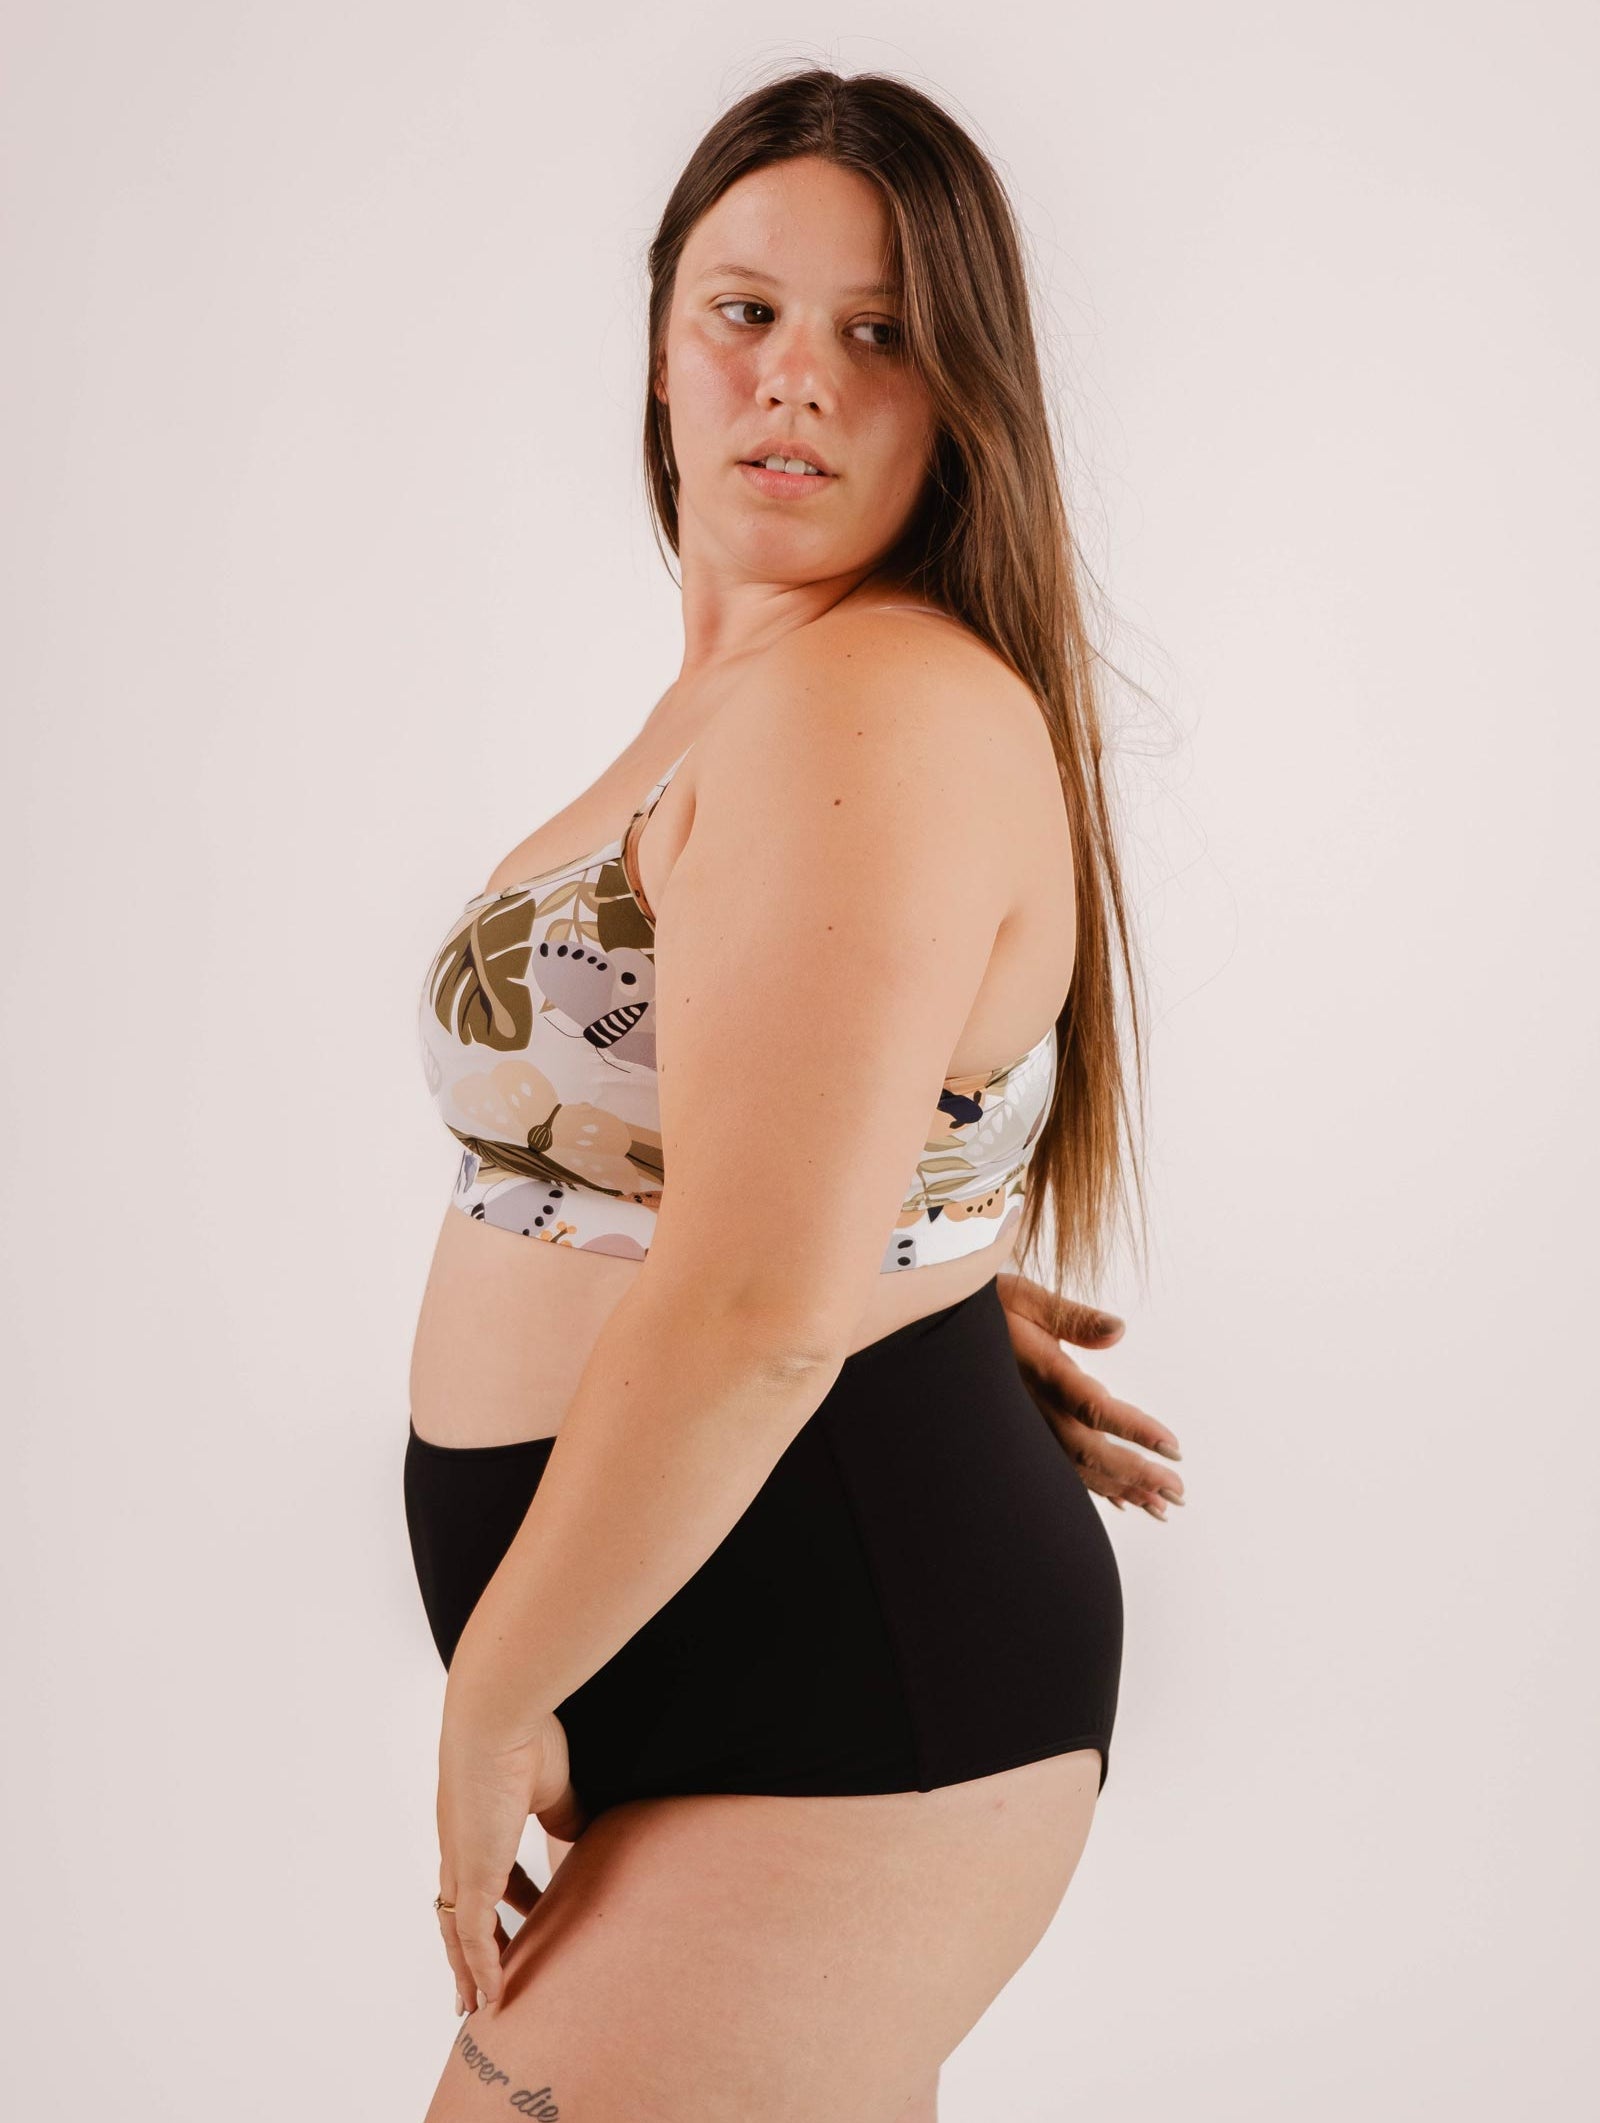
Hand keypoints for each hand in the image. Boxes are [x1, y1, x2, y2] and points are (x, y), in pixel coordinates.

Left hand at [434, 1705, 590, 2014]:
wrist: (496, 1719)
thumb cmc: (526, 1735)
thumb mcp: (554, 1787)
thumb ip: (565, 1816)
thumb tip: (582, 1838)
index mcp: (477, 1821)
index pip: (487, 1874)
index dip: (506, 1901)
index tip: (526, 1920)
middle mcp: (461, 1846)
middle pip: (460, 1911)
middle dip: (471, 1949)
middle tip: (479, 1982)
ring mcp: (462, 1864)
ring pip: (458, 1933)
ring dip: (469, 1970)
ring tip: (479, 2004)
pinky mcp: (471, 1877)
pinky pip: (473, 1937)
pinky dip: (482, 1968)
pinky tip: (492, 1995)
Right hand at [995, 1270, 1185, 1519]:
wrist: (940, 1333)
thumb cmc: (988, 1309)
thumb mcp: (1026, 1298)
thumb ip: (1073, 1317)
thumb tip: (1119, 1329)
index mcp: (1043, 1374)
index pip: (1095, 1408)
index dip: (1134, 1431)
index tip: (1173, 1448)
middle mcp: (1036, 1409)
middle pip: (1091, 1452)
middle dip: (1137, 1475)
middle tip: (1179, 1492)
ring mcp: (1029, 1427)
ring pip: (1078, 1469)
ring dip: (1122, 1489)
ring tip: (1161, 1507)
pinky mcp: (1025, 1434)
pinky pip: (1062, 1470)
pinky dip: (1095, 1488)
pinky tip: (1122, 1501)